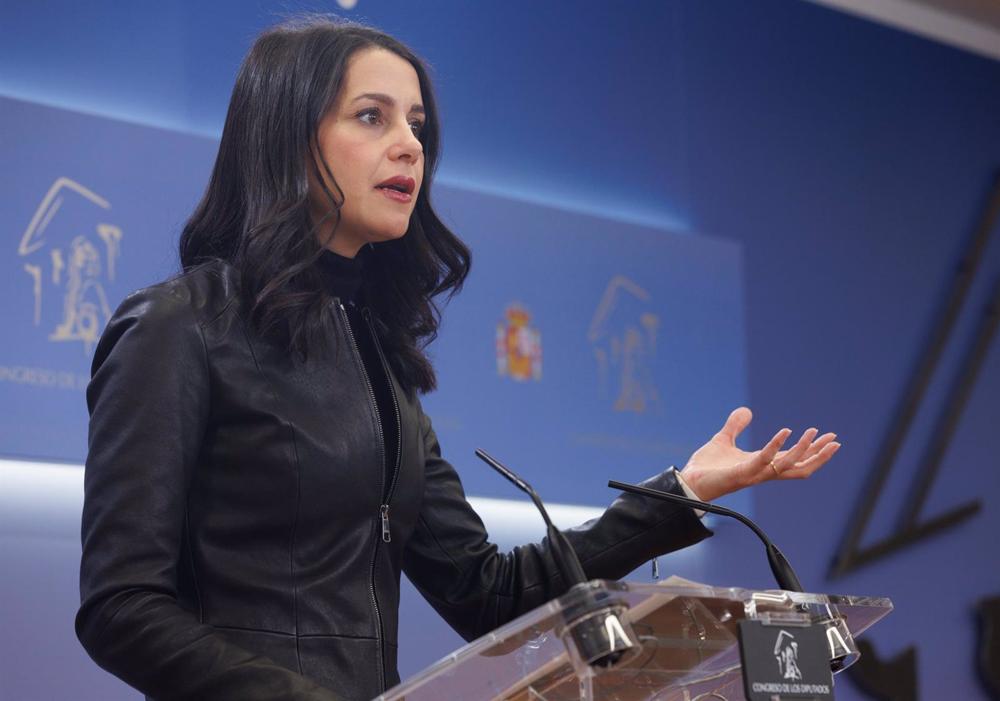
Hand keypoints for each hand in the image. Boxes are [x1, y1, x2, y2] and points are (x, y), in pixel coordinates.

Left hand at [679, 407, 839, 502]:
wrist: (687, 482)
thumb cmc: (706, 467)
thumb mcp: (723, 440)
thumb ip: (735, 426)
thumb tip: (746, 410)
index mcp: (761, 464)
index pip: (793, 459)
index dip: (811, 450)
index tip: (827, 437)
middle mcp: (762, 472)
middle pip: (799, 467)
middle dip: (818, 455)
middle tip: (835, 440)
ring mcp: (754, 474)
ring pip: (788, 466)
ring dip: (803, 450)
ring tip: (815, 433)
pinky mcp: (742, 474)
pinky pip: (764, 459)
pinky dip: (776, 445)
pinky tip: (786, 431)